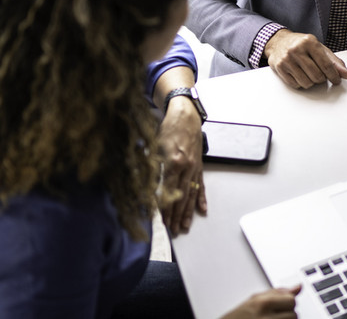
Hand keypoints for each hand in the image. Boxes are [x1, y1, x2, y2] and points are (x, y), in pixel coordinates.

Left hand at [157, 96, 206, 235]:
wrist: (185, 115)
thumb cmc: (169, 128)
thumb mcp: (155, 146)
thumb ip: (152, 165)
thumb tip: (144, 183)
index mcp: (174, 163)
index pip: (168, 192)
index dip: (165, 208)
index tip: (161, 221)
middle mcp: (187, 168)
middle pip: (181, 197)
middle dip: (177, 216)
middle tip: (173, 231)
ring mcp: (194, 168)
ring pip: (192, 195)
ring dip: (188, 212)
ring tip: (185, 226)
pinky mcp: (199, 166)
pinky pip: (201, 186)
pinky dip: (201, 199)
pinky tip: (202, 210)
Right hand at [219, 286, 300, 318]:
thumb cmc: (239, 317)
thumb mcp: (255, 299)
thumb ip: (278, 292)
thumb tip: (298, 287)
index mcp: (263, 303)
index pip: (292, 300)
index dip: (287, 303)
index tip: (279, 306)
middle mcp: (266, 318)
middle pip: (294, 315)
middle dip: (286, 315)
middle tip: (273, 316)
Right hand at [263, 29, 346, 88]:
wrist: (279, 41)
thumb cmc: (301, 45)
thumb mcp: (320, 48)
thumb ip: (334, 62)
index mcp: (310, 42)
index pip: (326, 65)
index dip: (334, 76)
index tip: (337, 80)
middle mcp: (297, 50)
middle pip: (317, 76)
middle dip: (322, 79)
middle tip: (321, 74)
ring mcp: (287, 59)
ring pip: (306, 82)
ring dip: (311, 82)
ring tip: (310, 73)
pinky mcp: (280, 68)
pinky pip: (296, 85)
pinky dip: (301, 83)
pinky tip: (300, 74)